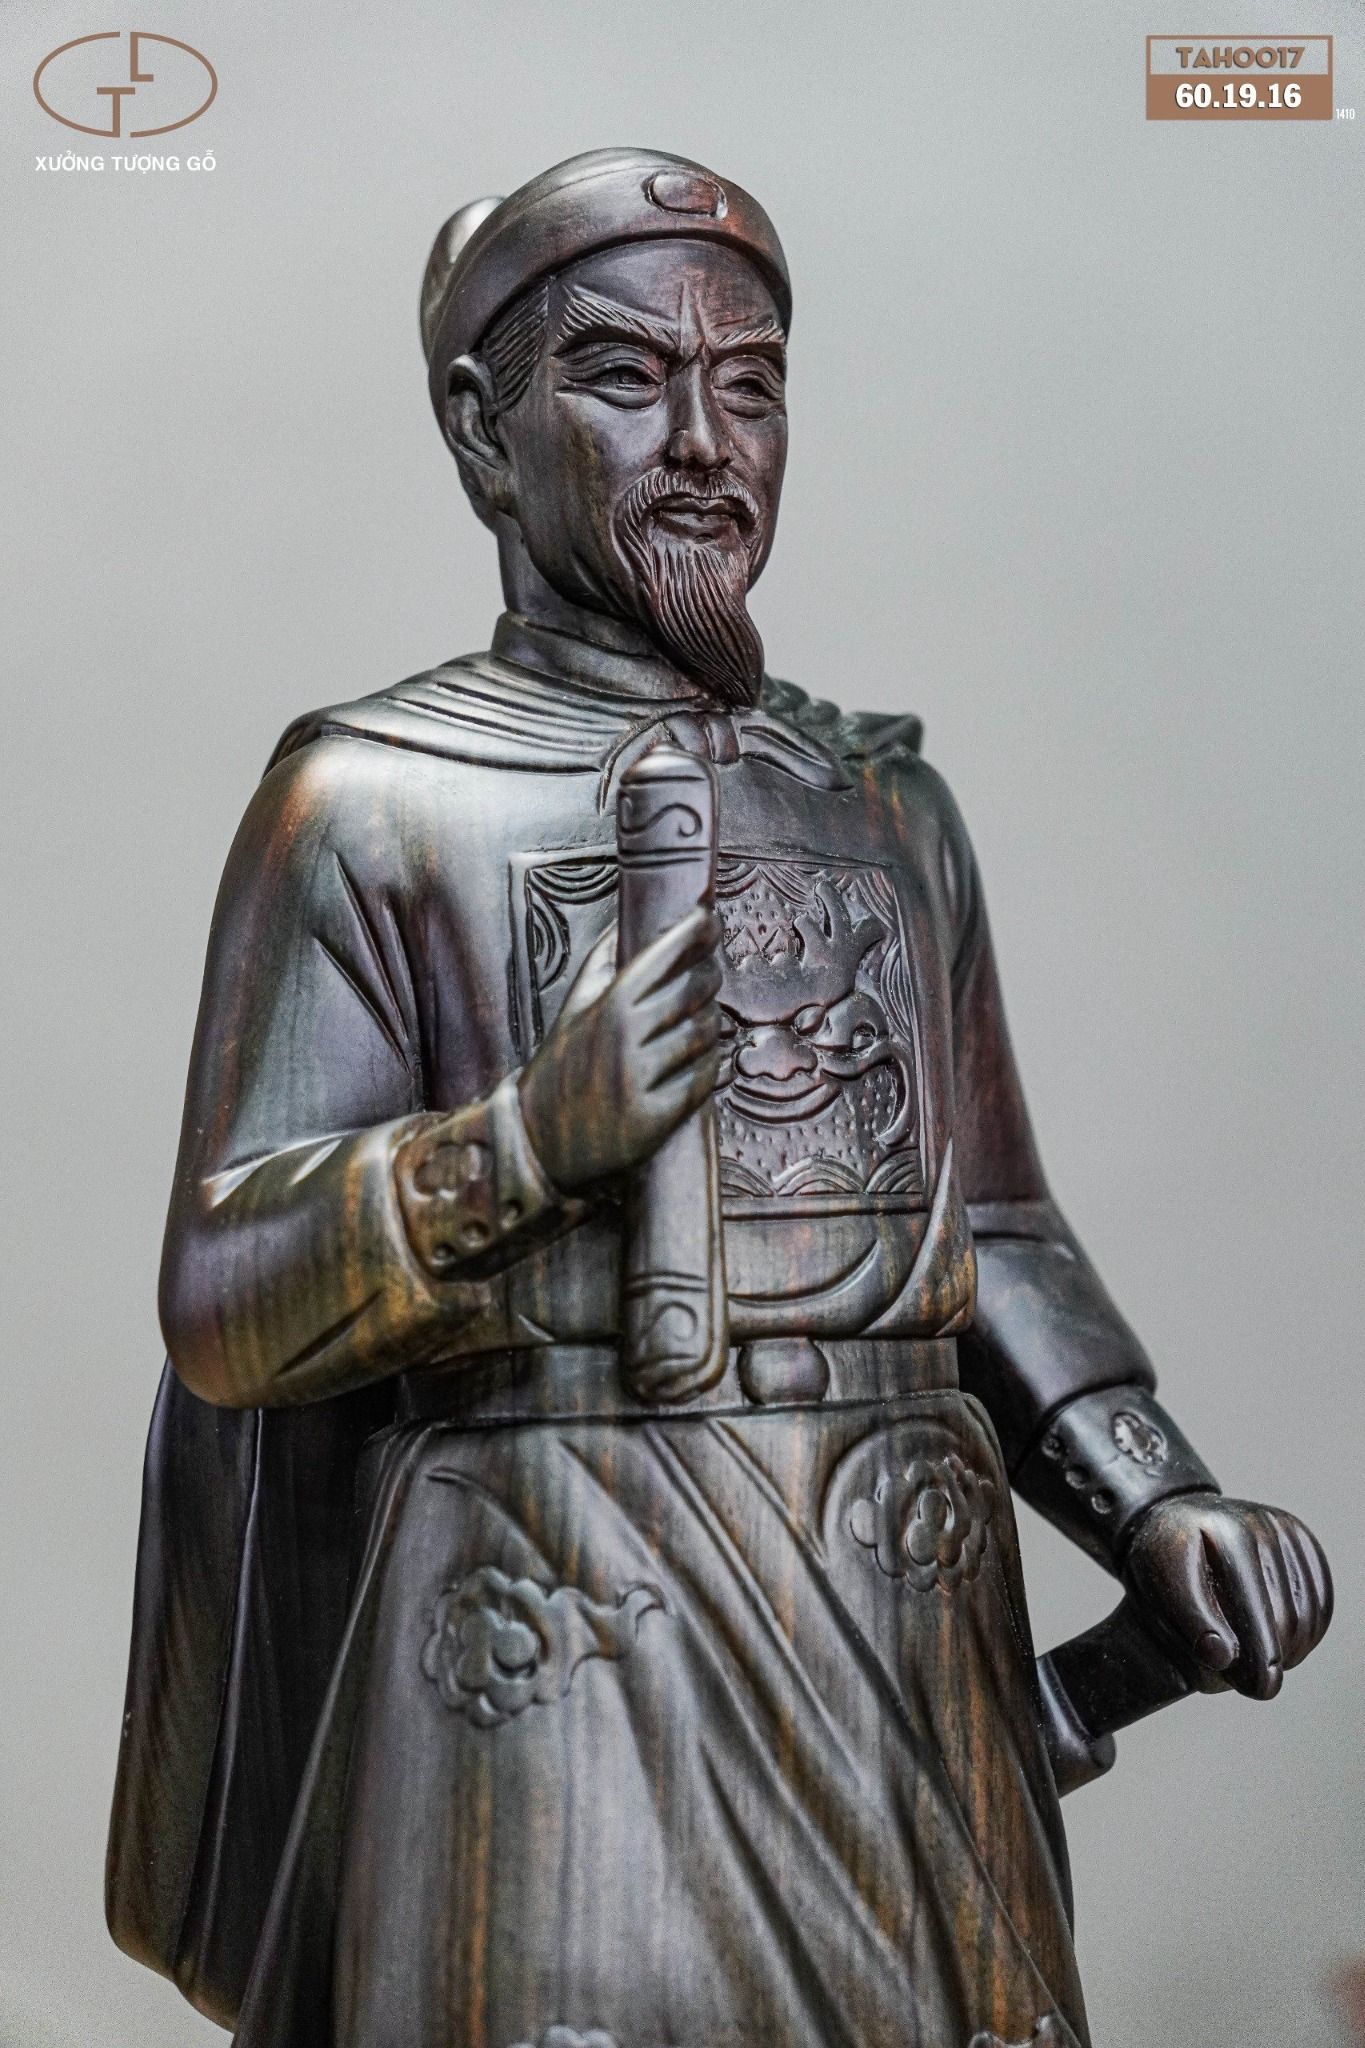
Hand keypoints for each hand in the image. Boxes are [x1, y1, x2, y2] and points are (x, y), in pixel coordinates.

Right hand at [518, 905, 723, 1193]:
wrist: (537, 1140)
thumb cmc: (562, 1067)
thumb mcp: (573, 1010)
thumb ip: (599, 963)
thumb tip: (623, 921)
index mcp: (606, 1005)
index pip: (663, 955)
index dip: (696, 931)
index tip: (710, 919)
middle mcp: (625, 1038)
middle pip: (694, 990)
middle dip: (709, 974)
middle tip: (709, 970)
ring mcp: (640, 1079)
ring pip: (704, 1033)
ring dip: (710, 1020)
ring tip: (702, 1017)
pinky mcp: (655, 1118)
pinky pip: (703, 1078)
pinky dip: (708, 1064)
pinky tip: (700, 1057)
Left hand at [1123, 1493, 1331, 1699]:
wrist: (1175, 1517)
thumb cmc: (1163, 1561)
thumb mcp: (1159, 1587)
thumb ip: (1190, 1622)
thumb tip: (1223, 1659)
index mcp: (1220, 1536)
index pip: (1249, 1607)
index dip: (1255, 1653)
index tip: (1257, 1689)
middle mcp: (1256, 1524)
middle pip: (1283, 1616)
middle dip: (1271, 1658)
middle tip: (1256, 1685)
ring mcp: (1281, 1528)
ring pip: (1305, 1614)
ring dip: (1290, 1649)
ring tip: (1264, 1664)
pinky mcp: (1298, 1536)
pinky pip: (1319, 1598)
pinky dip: (1307, 1630)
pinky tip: (1284, 1643)